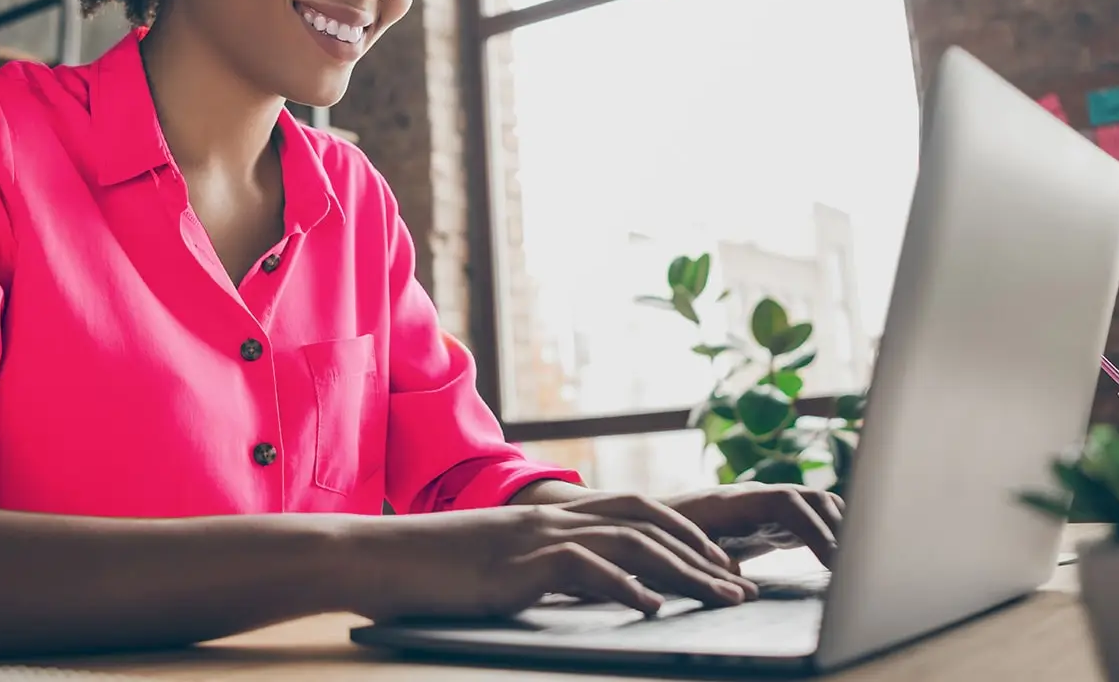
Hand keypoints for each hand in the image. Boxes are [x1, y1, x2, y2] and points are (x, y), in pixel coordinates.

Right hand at [348, 494, 758, 621]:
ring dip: (683, 573)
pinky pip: (582, 569)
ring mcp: (535, 538)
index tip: (722, 565)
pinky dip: (623, 587)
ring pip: (629, 543)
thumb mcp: (500, 565)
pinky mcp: (516, 565)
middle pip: (648, 524)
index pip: (637, 510)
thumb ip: (544, 569)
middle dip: (702, 555)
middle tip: (742, 588)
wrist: (376, 556)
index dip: (686, 533)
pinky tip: (651, 608)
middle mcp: (552, 518)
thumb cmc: (431, 569)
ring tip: (720, 601)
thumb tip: (585, 590)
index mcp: (552, 516)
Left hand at [663, 482, 846, 564]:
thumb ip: (706, 562)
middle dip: (839, 529)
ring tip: (857, 563)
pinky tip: (843, 561)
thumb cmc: (658, 541)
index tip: (834, 559)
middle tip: (856, 567)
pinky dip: (832, 533)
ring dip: (840, 528)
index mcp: (733, 502)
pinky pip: (811, 519)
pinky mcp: (772, 523)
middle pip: (810, 498)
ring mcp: (766, 507)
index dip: (814, 527)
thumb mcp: (677, 552)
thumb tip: (736, 575)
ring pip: (816, 505)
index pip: (786, 502)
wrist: (647, 526)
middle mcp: (755, 498)